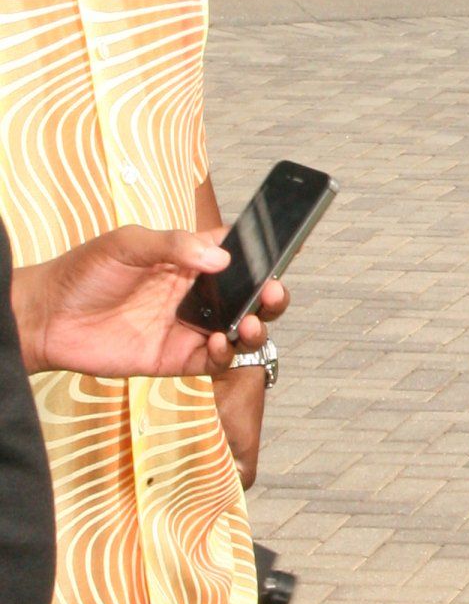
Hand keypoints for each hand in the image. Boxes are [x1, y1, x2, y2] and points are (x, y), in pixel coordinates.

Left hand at [11, 230, 288, 379]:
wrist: (47, 318)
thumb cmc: (83, 272)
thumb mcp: (127, 243)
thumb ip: (174, 245)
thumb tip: (221, 258)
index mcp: (187, 259)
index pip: (237, 252)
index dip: (264, 251)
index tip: (287, 247)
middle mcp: (194, 293)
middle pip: (248, 294)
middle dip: (270, 294)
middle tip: (273, 291)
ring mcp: (188, 327)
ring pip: (239, 329)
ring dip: (254, 326)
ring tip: (250, 322)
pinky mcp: (176, 358)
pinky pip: (214, 360)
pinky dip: (225, 353)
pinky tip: (219, 342)